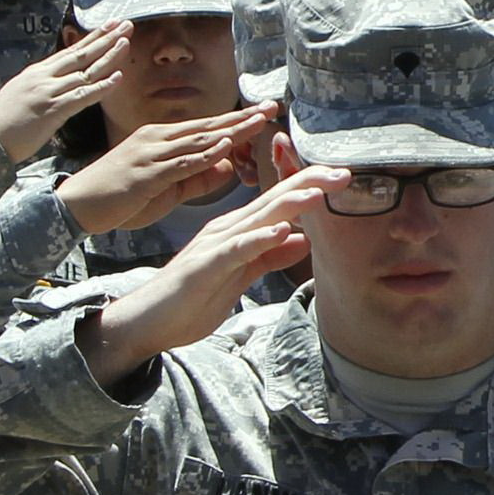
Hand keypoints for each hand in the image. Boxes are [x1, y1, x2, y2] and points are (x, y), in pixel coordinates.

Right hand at [0, 24, 137, 162]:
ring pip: (85, 72)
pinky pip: (82, 96)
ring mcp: (48, 92)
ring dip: (108, 57)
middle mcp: (43, 77)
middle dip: (105, 38)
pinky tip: (117, 78)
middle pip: (80, 54)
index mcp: (36, 72)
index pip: (70, 51)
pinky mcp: (52, 110)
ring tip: (126, 43)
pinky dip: (101, 87)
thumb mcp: (21, 92)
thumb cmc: (4, 121)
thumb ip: (41, 83)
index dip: (92, 38)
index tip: (110, 25)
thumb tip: (57, 78)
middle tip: (126, 24)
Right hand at [57, 104, 280, 235]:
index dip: (237, 120)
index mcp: (162, 139)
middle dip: (241, 117)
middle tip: (272, 107)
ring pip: (198, 139)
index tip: (264, 112)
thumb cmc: (119, 198)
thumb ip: (197, 178)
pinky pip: (179, 162)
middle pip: (207, 126)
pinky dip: (203, 154)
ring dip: (230, 130)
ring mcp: (150, 154)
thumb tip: (228, 166)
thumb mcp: (166, 188)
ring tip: (258, 120)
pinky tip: (224, 146)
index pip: (207, 128)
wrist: (76, 206)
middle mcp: (157, 139)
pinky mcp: (145, 173)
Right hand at [81, 165, 340, 378]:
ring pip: (258, 218)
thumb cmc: (192, 298)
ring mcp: (215, 245)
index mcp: (239, 230)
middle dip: (309, 184)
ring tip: (319, 190)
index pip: (280, 202)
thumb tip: (303, 241)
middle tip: (346, 172)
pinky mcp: (205, 266)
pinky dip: (259, 238)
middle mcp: (228, 229)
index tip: (345, 177)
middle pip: (274, 200)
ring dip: (289, 203)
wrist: (147, 322)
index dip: (310, 187)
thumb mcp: (242, 277)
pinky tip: (282, 230)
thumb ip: (269, 257)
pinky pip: (236, 250)